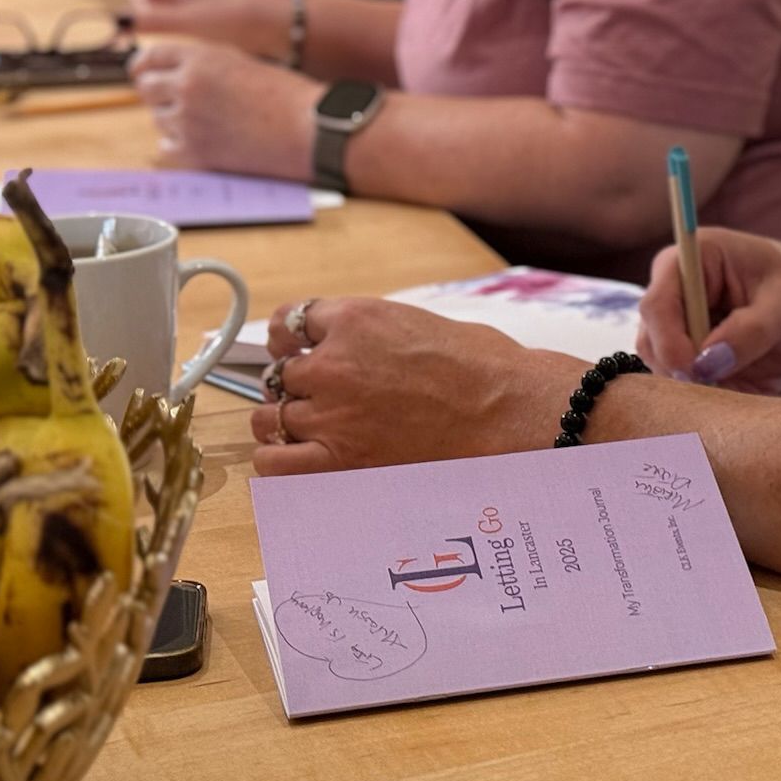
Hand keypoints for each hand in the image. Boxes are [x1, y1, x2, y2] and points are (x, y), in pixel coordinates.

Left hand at [130, 42, 320, 179]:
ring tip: (208, 123)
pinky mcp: (195, 151)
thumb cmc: (288, 97)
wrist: (310, 130)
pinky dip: (180, 144)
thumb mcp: (243, 64)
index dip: (144, 66)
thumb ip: (207, 65)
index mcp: (202, 58)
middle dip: (158, 94)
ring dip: (173, 119)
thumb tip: (175, 74)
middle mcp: (188, 86)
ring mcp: (188, 120)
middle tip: (178, 101)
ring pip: (157, 118)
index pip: (151, 57)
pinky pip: (167, 146)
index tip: (143, 73)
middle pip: (146, 88)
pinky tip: (206, 140)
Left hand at [249, 297, 580, 473]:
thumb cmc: (484, 367)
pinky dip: (279, 460)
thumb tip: (355, 352)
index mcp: (354, 318)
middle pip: (280, 374)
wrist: (508, 410)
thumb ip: (371, 335)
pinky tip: (299, 457)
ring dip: (288, 422)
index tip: (294, 349)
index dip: (290, 339)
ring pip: (271, 418)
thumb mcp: (419, 323)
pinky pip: (275, 462)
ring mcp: (330, 414)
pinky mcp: (338, 460)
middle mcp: (332, 363)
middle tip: (326, 396)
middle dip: (298, 385)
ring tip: (316, 429)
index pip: (289, 322)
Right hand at [637, 229, 780, 386]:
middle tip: (732, 388)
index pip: (658, 302)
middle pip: (652, 340)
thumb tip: (709, 363)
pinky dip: (719, 393)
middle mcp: (678, 288)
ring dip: (706, 387)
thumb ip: (750, 332)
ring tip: (753, 387)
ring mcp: (682, 321)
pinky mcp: (694, 349)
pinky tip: (755, 388)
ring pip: (667, 367)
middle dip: (687, 372)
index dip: (668, 340)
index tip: (695, 372)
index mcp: (695, 257)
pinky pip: (691, 382)